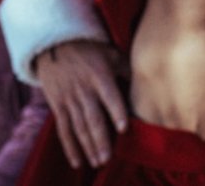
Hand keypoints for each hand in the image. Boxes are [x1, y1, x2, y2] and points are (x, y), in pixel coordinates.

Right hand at [35, 40, 127, 169]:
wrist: (53, 42)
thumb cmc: (89, 49)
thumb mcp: (110, 54)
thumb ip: (127, 71)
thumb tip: (151, 86)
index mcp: (99, 76)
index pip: (109, 96)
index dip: (115, 112)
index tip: (123, 128)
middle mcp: (83, 89)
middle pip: (92, 117)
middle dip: (100, 140)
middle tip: (107, 159)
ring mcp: (68, 98)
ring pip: (78, 126)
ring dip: (88, 146)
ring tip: (98, 162)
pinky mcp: (58, 104)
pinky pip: (63, 128)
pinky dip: (70, 147)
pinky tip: (78, 161)